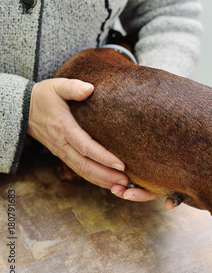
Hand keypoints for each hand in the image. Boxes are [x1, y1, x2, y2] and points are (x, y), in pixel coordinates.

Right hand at [28, 78, 174, 209]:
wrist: (23, 109)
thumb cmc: (44, 96)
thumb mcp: (57, 86)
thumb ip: (73, 87)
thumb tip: (90, 89)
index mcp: (64, 128)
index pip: (86, 147)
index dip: (104, 157)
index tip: (121, 164)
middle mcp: (62, 144)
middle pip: (86, 165)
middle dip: (107, 175)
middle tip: (127, 181)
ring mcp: (62, 151)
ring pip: (83, 171)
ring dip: (102, 180)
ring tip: (123, 185)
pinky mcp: (64, 155)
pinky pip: (80, 170)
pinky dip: (94, 179)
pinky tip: (109, 183)